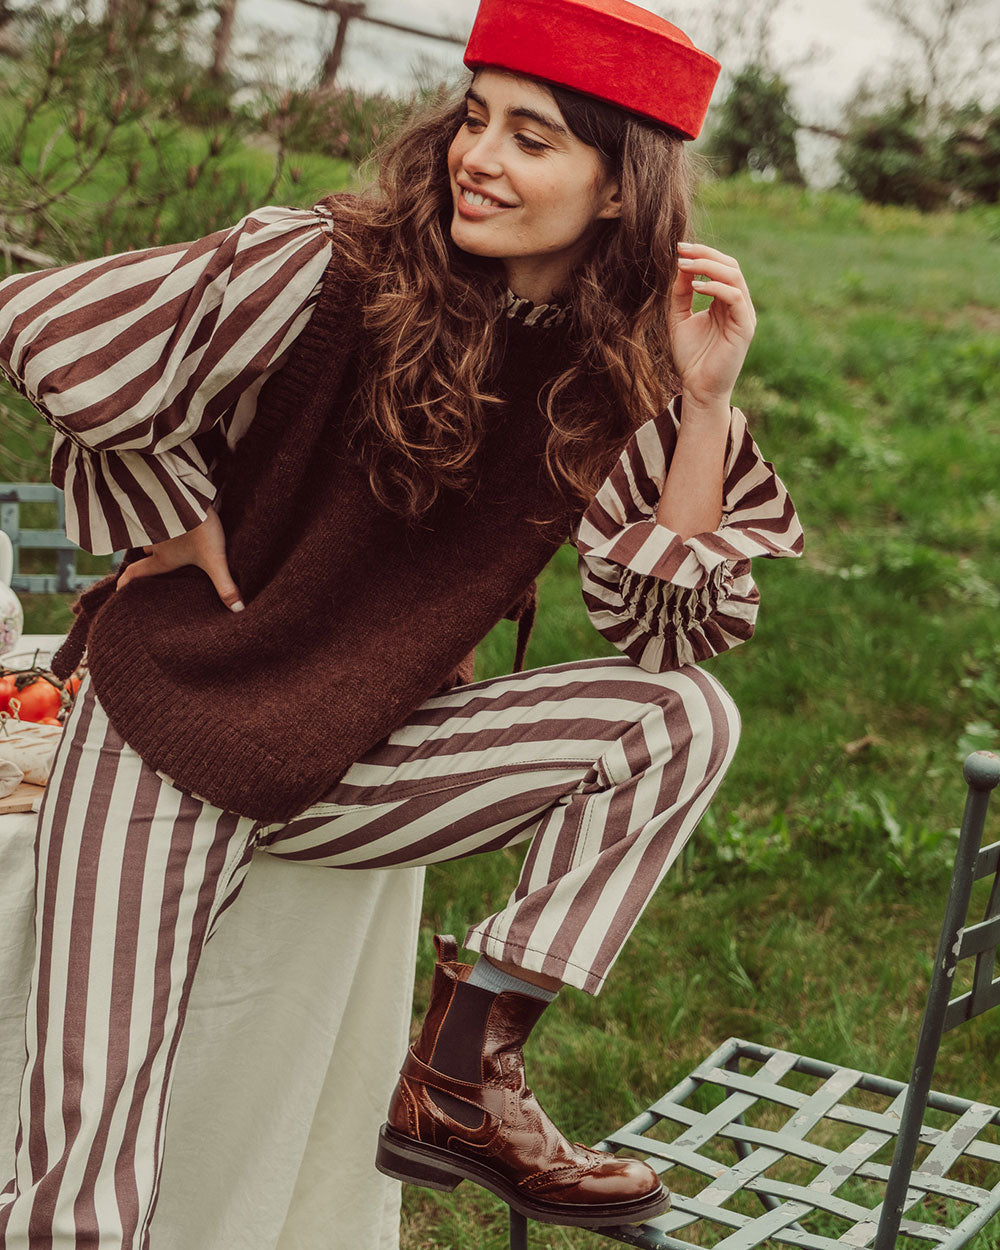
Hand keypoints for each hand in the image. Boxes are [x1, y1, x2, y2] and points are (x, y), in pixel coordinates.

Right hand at [115, 504, 243, 611]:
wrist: (193, 496)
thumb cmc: (201, 530)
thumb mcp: (215, 560)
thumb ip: (224, 585)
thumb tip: (237, 610)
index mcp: (163, 558)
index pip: (137, 572)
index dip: (127, 582)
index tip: (119, 590)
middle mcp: (154, 542)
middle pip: (145, 550)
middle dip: (147, 556)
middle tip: (149, 560)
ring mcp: (156, 522)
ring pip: (151, 531)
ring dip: (155, 536)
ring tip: (167, 541)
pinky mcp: (164, 506)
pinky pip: (157, 515)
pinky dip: (162, 520)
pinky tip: (176, 519)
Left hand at [668, 242, 756, 408]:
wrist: (698, 389)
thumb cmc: (691, 358)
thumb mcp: (679, 319)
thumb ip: (680, 294)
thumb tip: (681, 266)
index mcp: (726, 301)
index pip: (720, 267)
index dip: (701, 254)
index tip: (678, 249)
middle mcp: (739, 305)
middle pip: (730, 266)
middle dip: (705, 254)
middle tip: (682, 250)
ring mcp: (744, 315)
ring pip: (734, 277)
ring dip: (708, 266)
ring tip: (685, 265)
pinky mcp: (745, 328)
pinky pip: (734, 297)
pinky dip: (716, 288)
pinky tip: (696, 287)